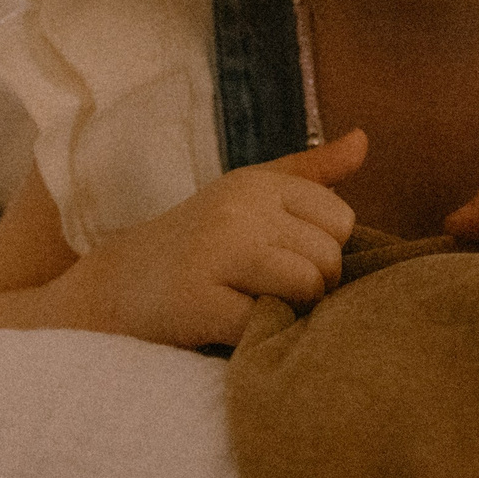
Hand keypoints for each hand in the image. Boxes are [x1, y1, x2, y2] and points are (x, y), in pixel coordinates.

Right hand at [90, 127, 365, 347]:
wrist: (114, 288)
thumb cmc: (196, 242)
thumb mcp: (249, 194)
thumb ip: (310, 172)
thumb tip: (364, 140)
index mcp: (257, 183)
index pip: (340, 219)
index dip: (324, 252)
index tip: (287, 262)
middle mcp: (238, 208)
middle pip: (329, 258)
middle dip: (312, 287)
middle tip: (268, 293)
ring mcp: (216, 251)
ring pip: (307, 287)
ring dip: (290, 312)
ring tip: (254, 308)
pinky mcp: (197, 299)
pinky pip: (266, 324)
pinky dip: (258, 336)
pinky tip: (230, 327)